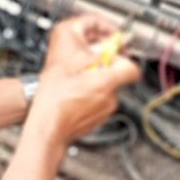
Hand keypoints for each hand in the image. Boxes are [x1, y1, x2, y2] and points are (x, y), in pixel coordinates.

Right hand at [29, 15, 141, 146]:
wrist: (47, 128)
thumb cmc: (53, 101)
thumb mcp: (66, 67)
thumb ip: (88, 56)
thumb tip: (100, 51)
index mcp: (104, 84)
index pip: (132, 70)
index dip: (125, 60)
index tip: (114, 57)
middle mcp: (110, 99)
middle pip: (118, 79)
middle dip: (104, 71)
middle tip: (85, 69)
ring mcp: (106, 111)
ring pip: (109, 91)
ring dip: (96, 85)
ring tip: (76, 85)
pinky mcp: (99, 120)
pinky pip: (101, 103)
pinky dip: (92, 98)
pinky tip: (75, 98)